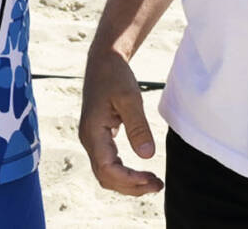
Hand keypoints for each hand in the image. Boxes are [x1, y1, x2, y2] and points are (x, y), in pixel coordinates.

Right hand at [79, 48, 162, 195]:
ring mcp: (92, 139)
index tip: (151, 179)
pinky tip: (140, 173)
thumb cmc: (115, 75)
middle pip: (105, 177)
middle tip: (158, 185)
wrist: (103, 60)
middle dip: (131, 186)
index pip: (107, 168)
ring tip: (153, 182)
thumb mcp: (130, 97)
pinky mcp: (98, 137)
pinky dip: (124, 173)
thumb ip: (138, 126)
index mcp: (92, 131)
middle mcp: (88, 139)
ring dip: (128, 183)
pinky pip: (108, 164)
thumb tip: (147, 155)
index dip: (129, 180)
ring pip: (106, 173)